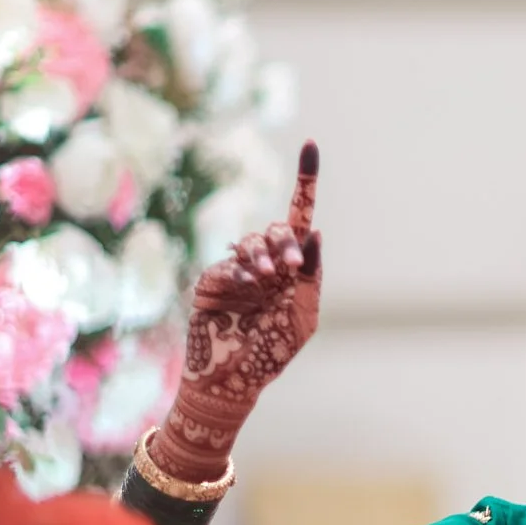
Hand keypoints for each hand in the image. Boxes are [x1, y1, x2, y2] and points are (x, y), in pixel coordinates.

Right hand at [152, 142, 323, 479]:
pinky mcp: (211, 281)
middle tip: (291, 266)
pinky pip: (227, 265)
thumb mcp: (305, 314)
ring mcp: (237, 271)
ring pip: (250, 241)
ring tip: (268, 279)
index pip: (299, 219)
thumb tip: (314, 232)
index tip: (311, 144)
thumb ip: (311, 274)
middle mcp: (266, 265)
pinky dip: (240, 274)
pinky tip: (246, 291)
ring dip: (263, 255)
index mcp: (292, 270)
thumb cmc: (274, 353)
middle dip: (284, 241)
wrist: (235, 380)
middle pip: (276, 229)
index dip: (305, 181)